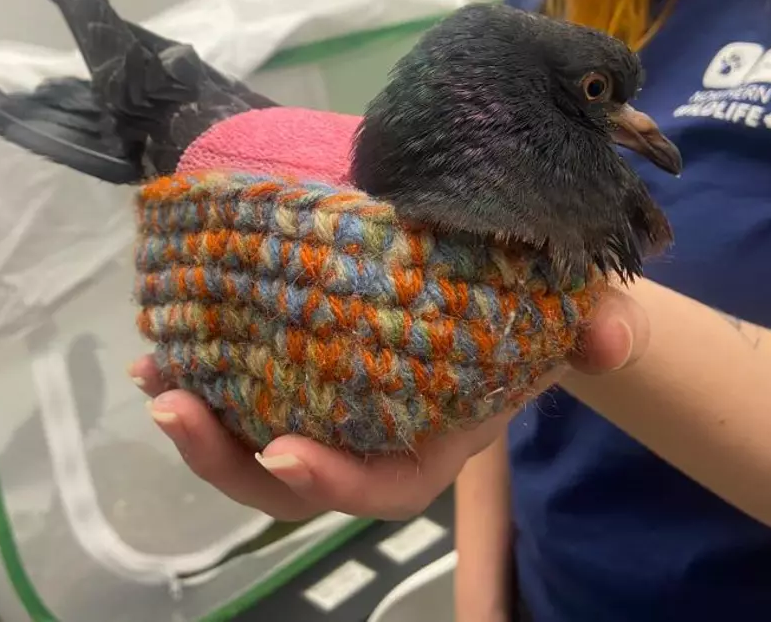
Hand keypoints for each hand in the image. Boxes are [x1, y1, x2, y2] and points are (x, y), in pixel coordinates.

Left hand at [128, 283, 648, 520]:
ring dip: (204, 422)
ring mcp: (338, 404)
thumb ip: (600, 327)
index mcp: (440, 437)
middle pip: (299, 481)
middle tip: (178, 407)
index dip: (336, 485)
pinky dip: (209, 373)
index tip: (283, 452)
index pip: (389, 488)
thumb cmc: (539, 311)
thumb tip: (611, 337)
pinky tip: (171, 340)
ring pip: (261, 441)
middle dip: (233, 462)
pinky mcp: (308, 366)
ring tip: (159, 379)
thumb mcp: (577, 313)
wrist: (510, 284)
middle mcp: (379, 433)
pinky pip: (252, 390)